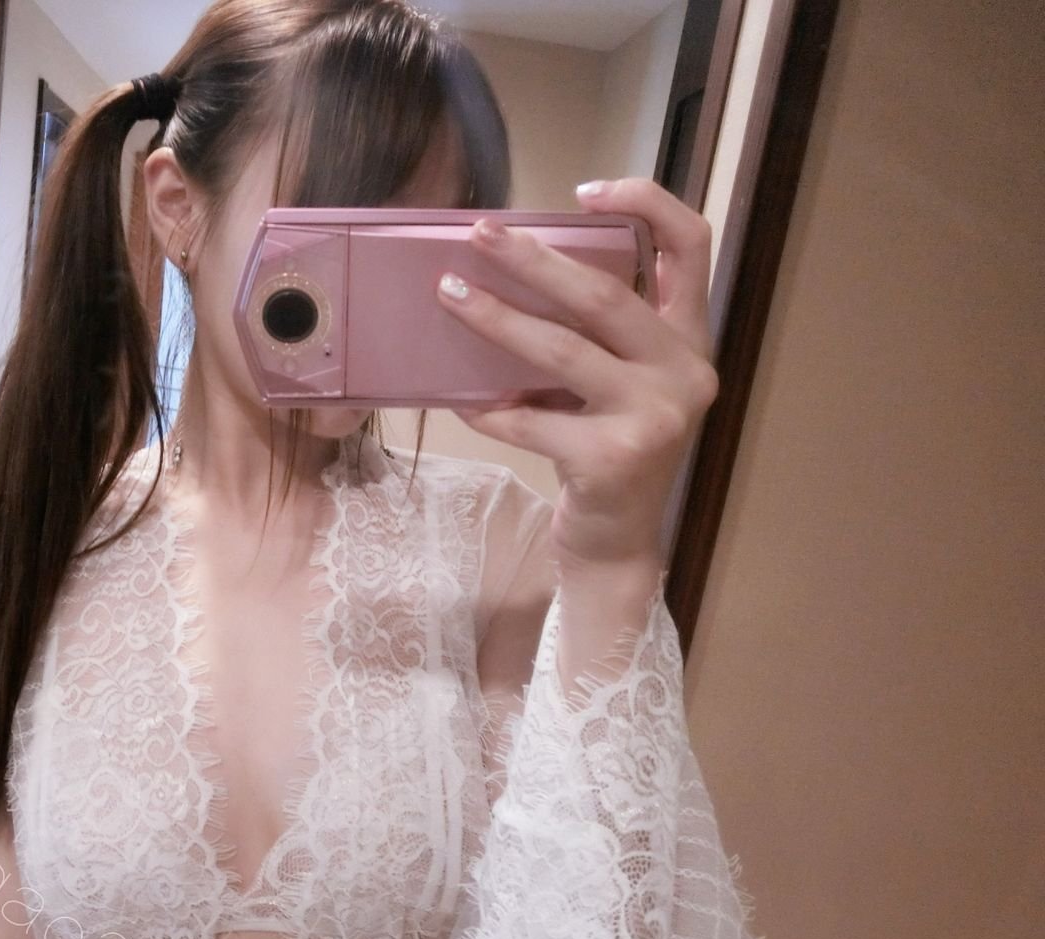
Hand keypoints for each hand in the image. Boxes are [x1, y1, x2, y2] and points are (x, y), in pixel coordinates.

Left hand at [436, 178, 718, 571]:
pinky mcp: (612, 459)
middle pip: (605, 294)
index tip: (584, 190)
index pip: (693, 245)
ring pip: (562, 351)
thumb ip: (599, 335)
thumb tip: (512, 271)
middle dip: (534, 259)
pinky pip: (531, 420)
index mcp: (690, 341)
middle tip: (479, 234)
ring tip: (449, 294)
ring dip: (496, 319)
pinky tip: (457, 399)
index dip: (647, 203)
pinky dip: (488, 407)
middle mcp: (685, 372)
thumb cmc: (608, 452)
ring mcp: (654, 417)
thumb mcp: (621, 386)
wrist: (618, 545)